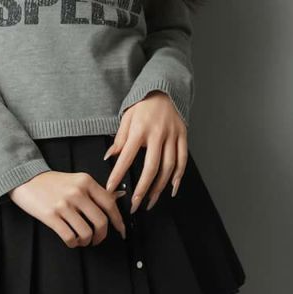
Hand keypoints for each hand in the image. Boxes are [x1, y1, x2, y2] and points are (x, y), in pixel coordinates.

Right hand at [8, 169, 126, 245]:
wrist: (25, 179)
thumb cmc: (52, 182)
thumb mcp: (76, 180)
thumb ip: (94, 191)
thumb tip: (116, 201)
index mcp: (86, 181)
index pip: (110, 204)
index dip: (118, 221)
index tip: (121, 230)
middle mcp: (77, 192)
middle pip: (101, 222)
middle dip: (101, 236)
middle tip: (97, 239)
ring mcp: (64, 204)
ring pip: (86, 233)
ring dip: (86, 241)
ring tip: (81, 240)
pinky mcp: (50, 216)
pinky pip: (70, 237)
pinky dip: (73, 243)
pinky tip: (71, 240)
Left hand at [104, 92, 187, 211]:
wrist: (165, 89)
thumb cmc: (143, 105)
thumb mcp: (127, 118)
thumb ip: (119, 139)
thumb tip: (109, 157)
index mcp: (140, 129)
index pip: (127, 156)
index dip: (118, 173)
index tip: (111, 188)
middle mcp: (158, 133)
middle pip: (152, 167)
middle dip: (143, 188)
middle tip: (135, 204)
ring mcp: (173, 136)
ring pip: (169, 167)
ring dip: (160, 187)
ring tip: (151, 200)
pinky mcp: (183, 136)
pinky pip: (182, 160)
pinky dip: (178, 176)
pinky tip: (171, 188)